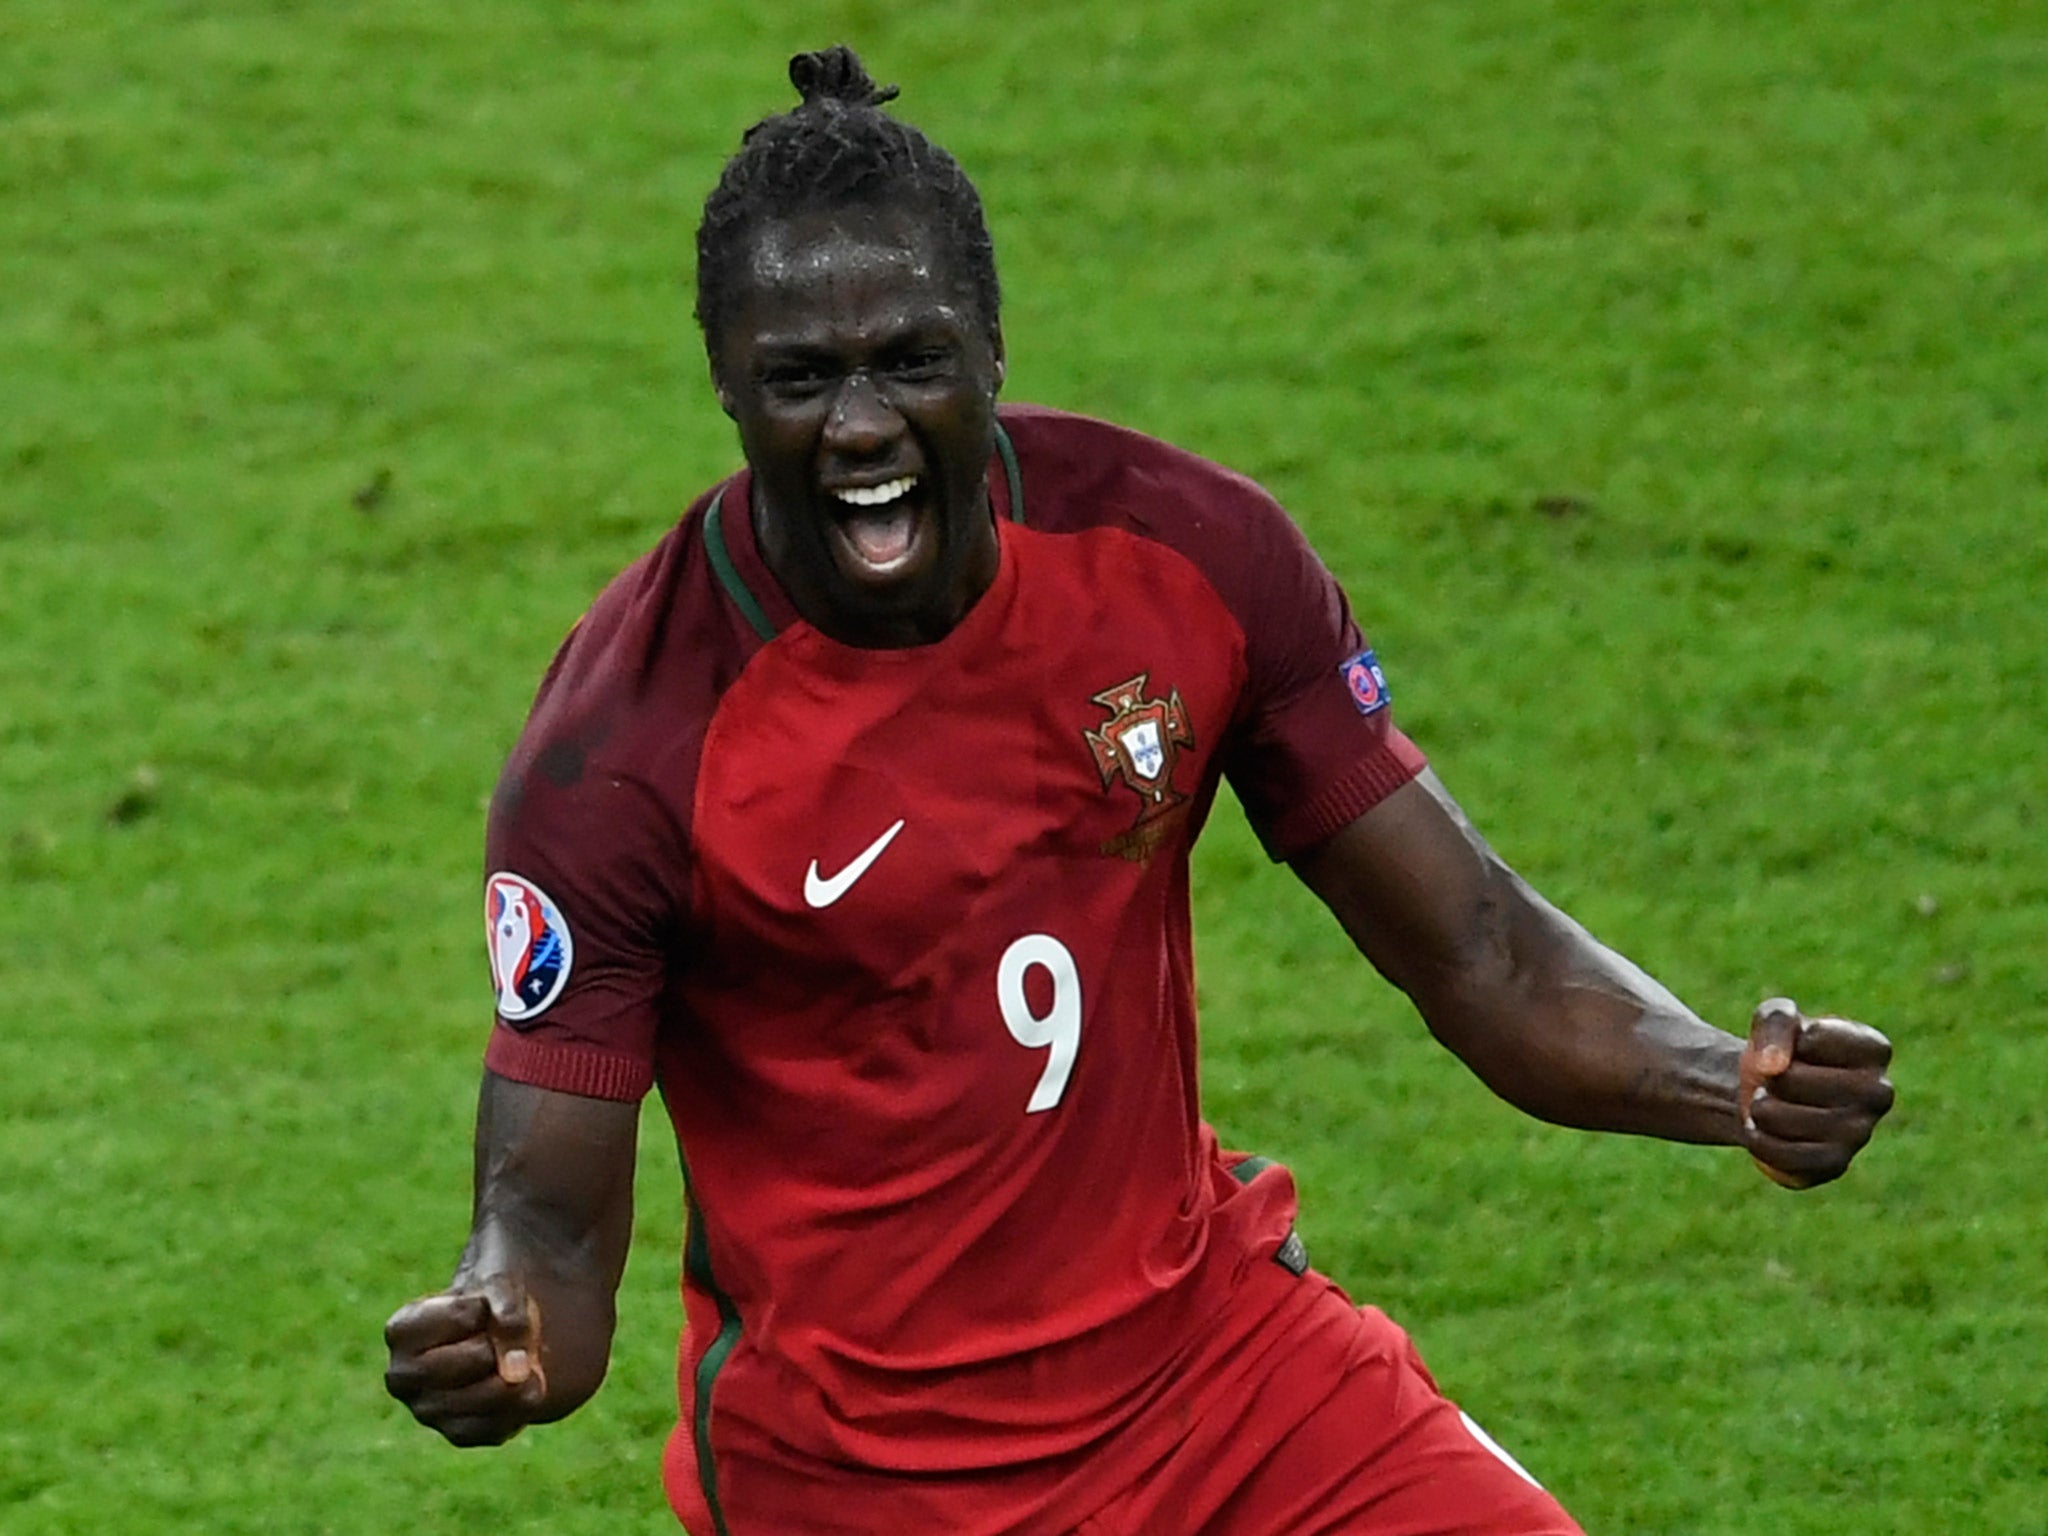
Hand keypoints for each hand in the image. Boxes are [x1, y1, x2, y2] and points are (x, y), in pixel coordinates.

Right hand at [384, 1275, 546, 1445]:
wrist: (502, 1332)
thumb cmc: (492, 1302)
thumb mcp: (503, 1285)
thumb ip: (509, 1314)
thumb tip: (516, 1372)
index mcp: (402, 1331)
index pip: (459, 1317)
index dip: (487, 1307)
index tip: (482, 1305)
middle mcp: (403, 1377)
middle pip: (470, 1361)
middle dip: (498, 1345)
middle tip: (494, 1337)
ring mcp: (426, 1411)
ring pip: (485, 1399)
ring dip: (515, 1376)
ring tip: (517, 1360)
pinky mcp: (456, 1434)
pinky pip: (496, 1427)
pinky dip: (520, 1404)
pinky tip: (523, 1385)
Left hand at [1737, 997, 1893, 1188]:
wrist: (1764, 1093)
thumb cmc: (1779, 1050)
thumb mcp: (1773, 1016)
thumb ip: (1776, 1022)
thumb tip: (1772, 1067)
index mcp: (1874, 1049)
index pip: (1814, 1038)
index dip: (1788, 1040)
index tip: (1797, 1045)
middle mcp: (1879, 1092)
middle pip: (1793, 1080)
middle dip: (1770, 1078)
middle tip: (1778, 1080)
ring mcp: (1861, 1132)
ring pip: (1784, 1118)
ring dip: (1760, 1109)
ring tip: (1769, 1104)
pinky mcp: (1836, 1164)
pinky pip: (1785, 1155)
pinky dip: (1760, 1140)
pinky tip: (1764, 1131)